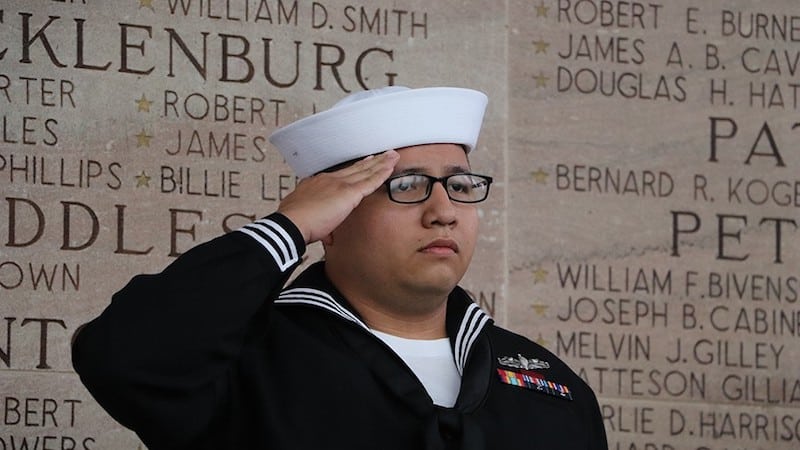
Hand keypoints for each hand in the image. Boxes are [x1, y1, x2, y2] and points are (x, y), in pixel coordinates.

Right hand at [277, 151, 399, 243]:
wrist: (292, 223)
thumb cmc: (295, 222)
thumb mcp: (307, 218)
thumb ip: (322, 225)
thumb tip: (327, 234)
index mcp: (318, 183)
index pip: (341, 175)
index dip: (354, 169)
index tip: (363, 163)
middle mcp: (329, 180)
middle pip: (356, 168)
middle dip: (371, 162)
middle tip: (383, 154)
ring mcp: (340, 184)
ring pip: (366, 171)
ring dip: (381, 163)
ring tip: (393, 155)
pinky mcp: (348, 193)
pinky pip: (370, 181)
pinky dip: (382, 173)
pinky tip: (390, 167)